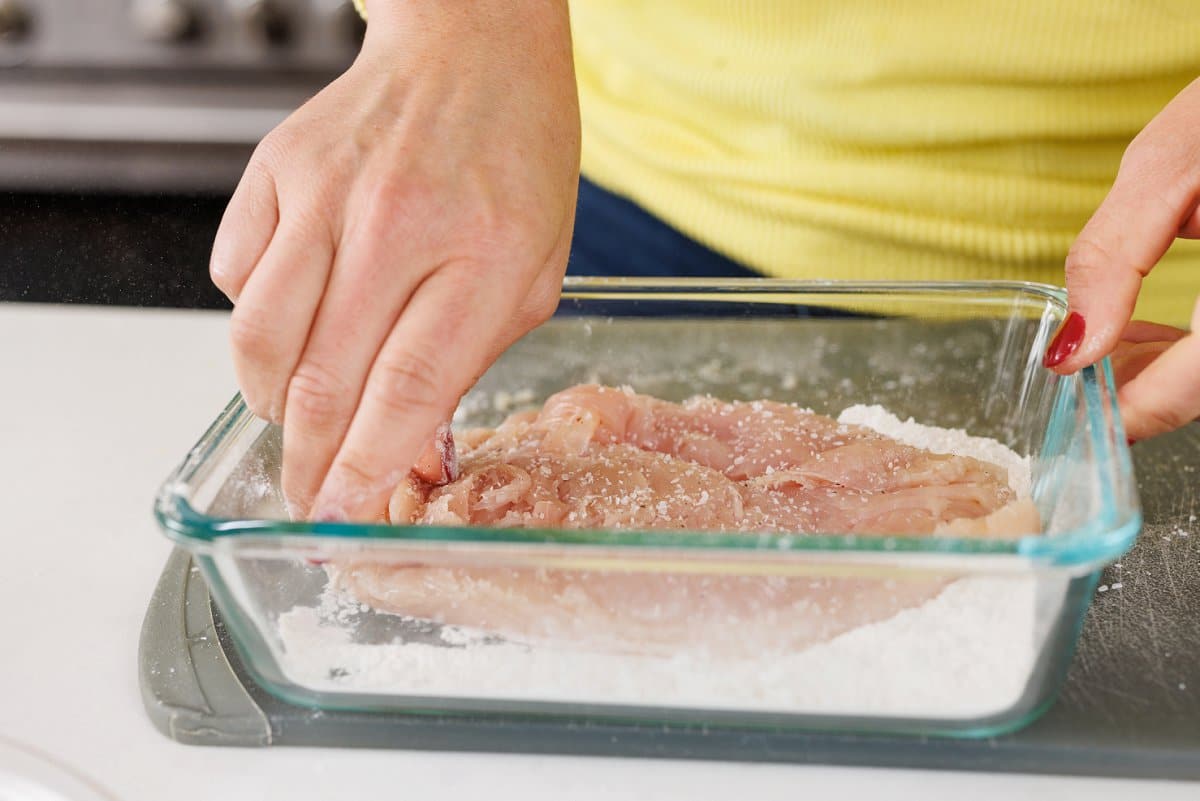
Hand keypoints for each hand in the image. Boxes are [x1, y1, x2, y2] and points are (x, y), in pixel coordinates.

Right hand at [209, 1, 579, 519]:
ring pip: (262, 337)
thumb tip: (409, 446)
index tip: (341, 515)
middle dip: (308, 460)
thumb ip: (473, 359)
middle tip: (308, 497)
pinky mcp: (277, 169)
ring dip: (272, 404)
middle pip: (325, 377)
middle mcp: (400, 222)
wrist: (471, 47)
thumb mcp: (537, 269)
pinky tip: (294, 323)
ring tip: (297, 419)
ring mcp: (328, 191)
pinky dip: (254, 324)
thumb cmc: (517, 159)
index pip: (408, 388)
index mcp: (487, 254)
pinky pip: (235, 278)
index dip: (365, 467)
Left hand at [1045, 77, 1199, 442]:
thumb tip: (1068, 348)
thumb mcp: (1170, 163)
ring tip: (1112, 340)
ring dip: (1167, 368)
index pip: (1188, 390)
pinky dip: (1191, 345)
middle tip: (1084, 371)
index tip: (1071, 416)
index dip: (1125, 413)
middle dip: (1140, 387)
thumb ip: (1112, 257)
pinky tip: (1151, 325)